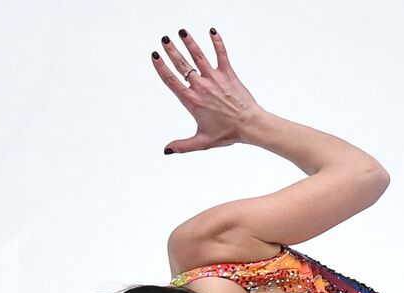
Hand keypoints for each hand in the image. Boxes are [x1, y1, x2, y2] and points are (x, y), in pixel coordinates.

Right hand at [153, 27, 262, 154]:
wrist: (249, 124)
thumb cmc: (226, 133)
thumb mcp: (202, 142)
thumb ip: (182, 145)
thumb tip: (166, 150)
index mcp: (192, 101)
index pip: (171, 81)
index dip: (161, 67)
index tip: (155, 57)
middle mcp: (201, 87)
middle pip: (182, 65)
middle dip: (172, 51)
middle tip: (164, 40)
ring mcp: (215, 78)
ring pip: (199, 56)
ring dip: (190, 42)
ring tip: (182, 32)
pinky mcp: (228, 74)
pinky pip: (221, 54)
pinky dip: (217, 42)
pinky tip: (212, 31)